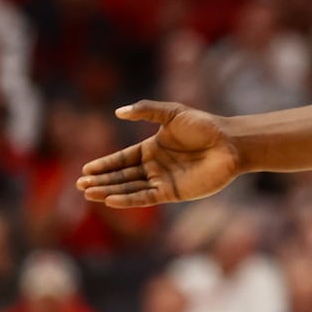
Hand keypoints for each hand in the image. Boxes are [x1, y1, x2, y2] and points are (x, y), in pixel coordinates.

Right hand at [76, 101, 241, 207]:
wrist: (230, 143)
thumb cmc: (204, 125)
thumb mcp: (172, 113)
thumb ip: (146, 111)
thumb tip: (118, 112)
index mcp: (152, 148)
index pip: (122, 159)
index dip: (104, 164)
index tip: (85, 169)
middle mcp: (155, 166)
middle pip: (122, 176)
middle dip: (102, 180)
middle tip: (81, 184)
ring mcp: (163, 180)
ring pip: (130, 188)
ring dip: (110, 191)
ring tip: (89, 192)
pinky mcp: (172, 192)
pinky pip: (145, 197)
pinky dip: (129, 200)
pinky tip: (111, 200)